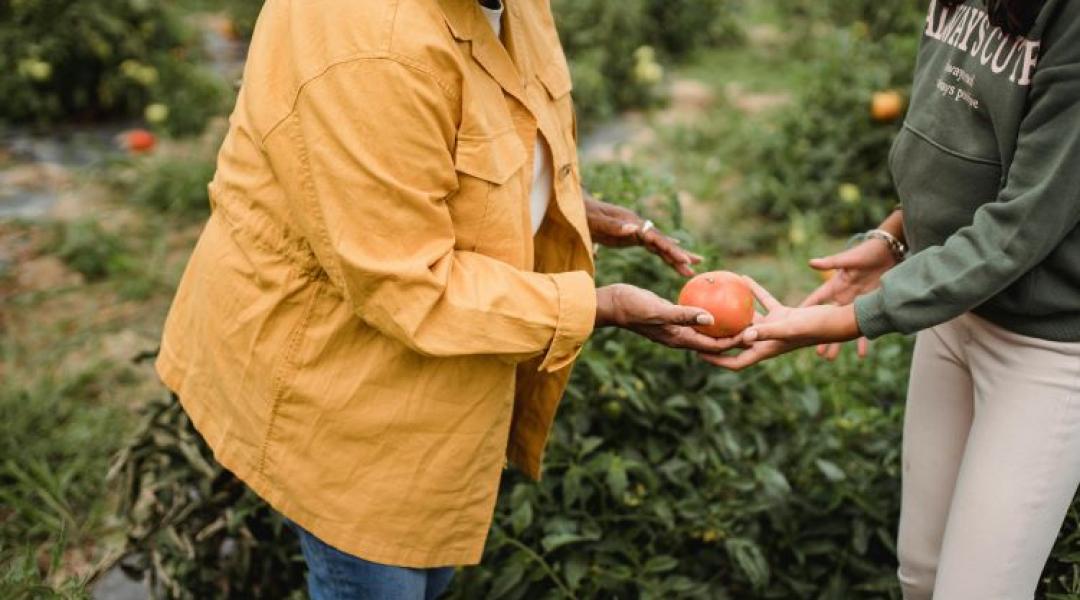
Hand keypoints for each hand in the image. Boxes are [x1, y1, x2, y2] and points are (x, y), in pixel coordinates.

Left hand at [584, 194, 701, 276]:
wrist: (576, 206)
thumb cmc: (584, 215)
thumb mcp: (595, 222)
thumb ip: (613, 226)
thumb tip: (634, 228)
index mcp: (632, 223)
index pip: (656, 238)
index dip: (670, 249)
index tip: (683, 259)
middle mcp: (638, 226)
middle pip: (663, 242)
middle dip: (679, 254)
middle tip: (696, 265)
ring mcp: (637, 231)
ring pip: (660, 246)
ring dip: (675, 256)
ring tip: (692, 267)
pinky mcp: (632, 237)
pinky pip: (652, 247)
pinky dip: (664, 254)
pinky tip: (674, 259)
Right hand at [596, 284, 740, 352]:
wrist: (612, 303)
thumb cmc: (632, 307)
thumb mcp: (659, 310)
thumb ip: (684, 315)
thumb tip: (711, 319)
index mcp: (679, 339)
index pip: (714, 346)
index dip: (734, 342)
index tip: (753, 333)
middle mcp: (679, 336)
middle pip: (713, 340)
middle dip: (734, 336)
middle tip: (755, 322)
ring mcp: (675, 327)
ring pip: (705, 328)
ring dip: (723, 323)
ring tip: (741, 310)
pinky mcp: (671, 316)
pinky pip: (694, 315)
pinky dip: (707, 309)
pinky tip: (716, 294)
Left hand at [701, 278, 860, 370]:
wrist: (840, 319)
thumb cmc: (816, 327)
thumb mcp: (790, 328)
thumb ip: (768, 332)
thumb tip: (745, 336)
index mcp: (765, 350)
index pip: (735, 361)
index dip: (716, 360)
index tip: (698, 353)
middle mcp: (767, 341)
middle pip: (736, 342)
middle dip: (718, 336)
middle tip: (699, 325)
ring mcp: (775, 327)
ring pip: (748, 320)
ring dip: (733, 311)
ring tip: (715, 299)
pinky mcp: (784, 314)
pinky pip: (764, 302)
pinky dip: (754, 292)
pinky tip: (743, 278)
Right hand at [801, 239, 896, 359]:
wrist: (888, 253)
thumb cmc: (866, 253)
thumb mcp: (848, 260)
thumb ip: (830, 263)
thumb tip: (811, 263)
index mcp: (834, 287)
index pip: (814, 301)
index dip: (802, 312)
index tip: (788, 324)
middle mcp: (841, 299)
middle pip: (826, 320)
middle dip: (818, 335)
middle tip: (811, 350)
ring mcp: (854, 305)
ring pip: (843, 328)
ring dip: (837, 343)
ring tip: (829, 358)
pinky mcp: (869, 307)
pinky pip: (866, 327)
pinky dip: (864, 341)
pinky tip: (862, 355)